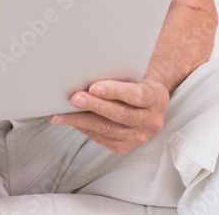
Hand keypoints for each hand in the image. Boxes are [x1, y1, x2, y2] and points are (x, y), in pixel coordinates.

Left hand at [49, 78, 168, 153]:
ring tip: (61, 113)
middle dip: (94, 105)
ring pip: (106, 129)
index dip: (115, 91)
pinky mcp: (124, 146)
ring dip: (81, 120)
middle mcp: (151, 121)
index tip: (94, 87)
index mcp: (157, 98)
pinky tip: (71, 120)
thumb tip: (88, 72)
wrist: (147, 100)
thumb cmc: (137, 82)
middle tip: (74, 98)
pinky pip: (101, 138)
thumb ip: (119, 75)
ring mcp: (138, 136)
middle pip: (119, 114)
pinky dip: (84, 128)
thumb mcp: (136, 74)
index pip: (136, 95)